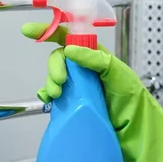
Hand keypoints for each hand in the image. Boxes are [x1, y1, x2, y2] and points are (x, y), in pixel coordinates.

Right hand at [22, 22, 162, 161]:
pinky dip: (46, 95)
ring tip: (55, 94)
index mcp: (94, 55)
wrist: (133, 130)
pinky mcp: (71, 102)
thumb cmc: (131, 97)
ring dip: (50, 82)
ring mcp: (77, 85)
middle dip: (54, 67)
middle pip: (59, 58)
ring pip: (54, 76)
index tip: (29, 31)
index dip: (49, 31)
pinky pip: (53, 94)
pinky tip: (48, 100)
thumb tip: (68, 50)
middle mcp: (84, 68)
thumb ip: (94, 59)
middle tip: (60, 82)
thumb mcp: (117, 72)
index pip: (69, 37)